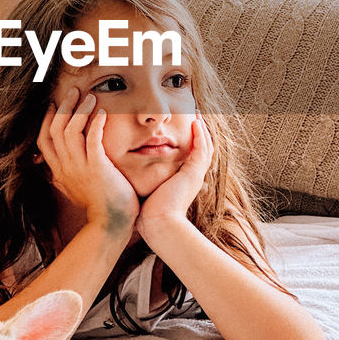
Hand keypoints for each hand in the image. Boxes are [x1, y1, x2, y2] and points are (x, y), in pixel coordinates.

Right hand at [36, 87, 139, 235]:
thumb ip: (63, 181)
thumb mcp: (72, 193)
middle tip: (73, 91)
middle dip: (63, 107)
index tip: (53, 105)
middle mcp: (65, 167)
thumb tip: (53, 176)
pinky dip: (96, 123)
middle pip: (55, 130)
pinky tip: (103, 112)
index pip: (44, 140)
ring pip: (70, 130)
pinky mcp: (97, 168)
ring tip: (91, 96)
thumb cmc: (97, 208)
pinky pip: (92, 139)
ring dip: (80, 110)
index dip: (46, 120)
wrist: (111, 225)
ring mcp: (80, 167)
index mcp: (59, 172)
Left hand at [136, 114, 212, 243]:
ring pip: (205, 147)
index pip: (191, 158)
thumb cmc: (150, 215)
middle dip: (199, 134)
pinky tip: (195, 122)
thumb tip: (133, 183)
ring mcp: (195, 175)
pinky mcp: (193, 173)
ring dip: (202, 130)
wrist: (158, 225)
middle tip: (195, 117)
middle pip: (202, 150)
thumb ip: (145, 186)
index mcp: (183, 182)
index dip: (190, 143)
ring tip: (197, 115)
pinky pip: (201, 149)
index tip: (183, 129)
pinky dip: (200, 135)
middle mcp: (193, 178)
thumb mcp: (149, 194)